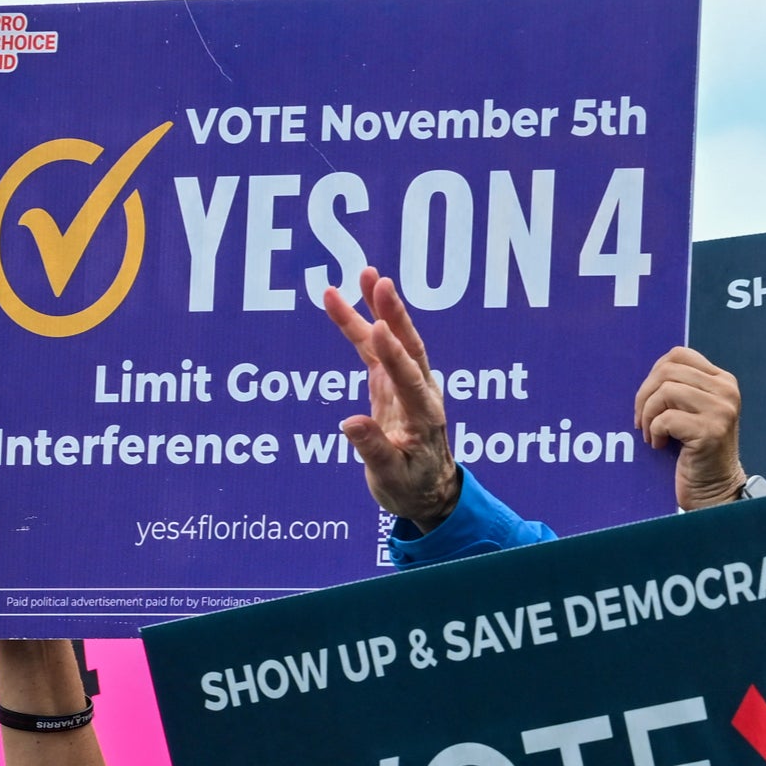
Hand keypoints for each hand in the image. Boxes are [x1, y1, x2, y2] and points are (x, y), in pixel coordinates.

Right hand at [320, 272, 457, 526]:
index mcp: (425, 417)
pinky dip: (357, 324)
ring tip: (363, 274)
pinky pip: (372, 348)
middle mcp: (420, 393)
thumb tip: (349, 424)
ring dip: (378, 308)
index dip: (393, 355)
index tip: (376, 329)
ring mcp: (405, 383)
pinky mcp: (390, 381)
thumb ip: (373, 450)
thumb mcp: (391, 479)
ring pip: (392, 340)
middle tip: (379, 283)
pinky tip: (337, 298)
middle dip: (394, 315)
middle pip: (408, 347)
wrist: (428, 491)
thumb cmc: (411, 487)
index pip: (409, 380)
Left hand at [637, 347, 748, 508]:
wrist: (714, 489)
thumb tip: (649, 373)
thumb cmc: (696, 451)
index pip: (679, 355)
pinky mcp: (710, 431)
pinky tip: (660, 445)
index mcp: (723, 381)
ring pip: (665, 392)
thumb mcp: (694, 410)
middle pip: (667, 371)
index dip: (654, 373)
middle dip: (644, 395)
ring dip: (648, 415)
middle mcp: (726, 392)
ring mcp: (721, 411)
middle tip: (641, 419)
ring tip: (650, 433)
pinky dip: (654, 432)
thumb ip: (681, 387)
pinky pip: (666, 419)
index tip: (648, 398)